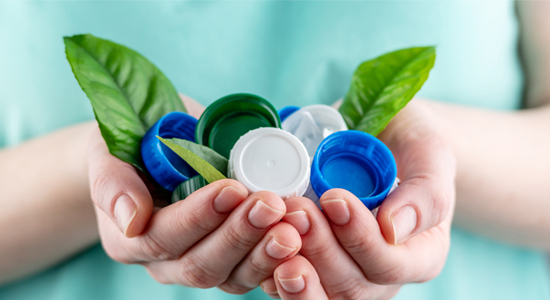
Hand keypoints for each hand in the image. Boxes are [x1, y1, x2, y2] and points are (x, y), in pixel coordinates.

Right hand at [87, 95, 300, 292]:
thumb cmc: (132, 148)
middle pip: (202, 264)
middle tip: (272, 204)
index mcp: (129, 238)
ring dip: (266, 250)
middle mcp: (164, 262)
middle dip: (240, 234)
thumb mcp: (110, 152)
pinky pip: (256, 273)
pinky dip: (280, 259)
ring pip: (233, 276)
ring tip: (295, 222)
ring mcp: (201, 263)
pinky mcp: (232, 261)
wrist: (154, 153)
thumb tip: (133, 219)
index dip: (199, 217)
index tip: (232, 188)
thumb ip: (113, 182)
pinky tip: (304, 238)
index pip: (163, 237)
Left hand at [259, 100, 455, 298]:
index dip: (359, 238)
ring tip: (276, 227)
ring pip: (320, 292)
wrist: (382, 139)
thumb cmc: (410, 144)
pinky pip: (294, 282)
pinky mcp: (315, 265)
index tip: (335, 198)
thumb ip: (425, 192)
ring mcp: (347, 273)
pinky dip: (273, 266)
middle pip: (350, 286)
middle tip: (296, 210)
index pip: (389, 265)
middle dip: (320, 249)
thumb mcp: (430, 154)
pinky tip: (261, 243)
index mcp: (419, 254)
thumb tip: (393, 229)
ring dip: (294, 263)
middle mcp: (382, 274)